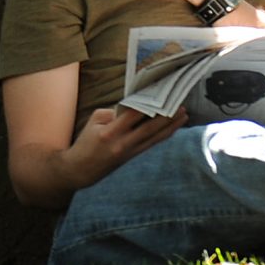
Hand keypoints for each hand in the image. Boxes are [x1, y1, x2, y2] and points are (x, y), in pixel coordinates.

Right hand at [63, 105, 184, 189]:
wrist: (81, 169)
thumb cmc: (85, 142)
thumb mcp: (93, 121)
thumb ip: (113, 112)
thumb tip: (133, 106)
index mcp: (109, 133)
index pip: (132, 116)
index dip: (147, 105)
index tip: (160, 94)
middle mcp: (122, 143)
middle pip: (149, 128)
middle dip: (166, 116)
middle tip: (180, 105)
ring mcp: (129, 151)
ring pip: (154, 137)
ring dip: (170, 126)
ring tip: (183, 115)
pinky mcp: (133, 156)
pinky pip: (152, 143)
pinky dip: (163, 135)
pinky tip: (172, 128)